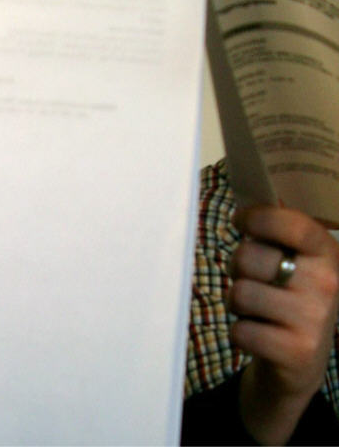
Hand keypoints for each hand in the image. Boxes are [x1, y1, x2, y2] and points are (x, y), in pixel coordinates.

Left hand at [228, 205, 338, 443]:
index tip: (240, 221)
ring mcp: (314, 319)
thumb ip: (276, 233)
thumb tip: (249, 200)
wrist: (301, 362)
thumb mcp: (294, 261)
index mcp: (326, 253)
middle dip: (236, 266)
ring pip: (239, 293)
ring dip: (236, 302)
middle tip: (249, 278)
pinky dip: (239, 333)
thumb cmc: (287, 298)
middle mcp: (327, 283)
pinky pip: (239, 330)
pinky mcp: (297, 352)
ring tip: (254, 309)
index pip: (293, 225)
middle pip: (248, 257)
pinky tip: (258, 334)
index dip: (257, 218)